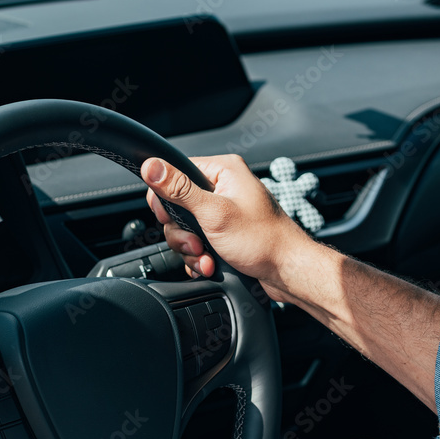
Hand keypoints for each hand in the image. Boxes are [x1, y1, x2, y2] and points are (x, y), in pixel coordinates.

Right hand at [142, 154, 315, 301]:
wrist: (287, 272)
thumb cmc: (263, 240)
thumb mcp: (214, 213)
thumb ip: (179, 190)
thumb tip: (152, 166)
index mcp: (223, 171)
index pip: (175, 172)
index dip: (166, 198)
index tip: (171, 218)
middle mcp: (223, 188)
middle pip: (176, 206)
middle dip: (182, 233)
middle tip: (198, 243)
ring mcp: (223, 212)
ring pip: (184, 229)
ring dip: (191, 250)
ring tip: (208, 258)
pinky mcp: (224, 232)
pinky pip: (196, 242)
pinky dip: (200, 257)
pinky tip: (211, 263)